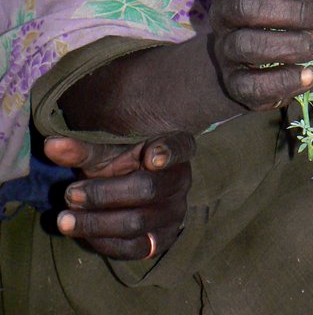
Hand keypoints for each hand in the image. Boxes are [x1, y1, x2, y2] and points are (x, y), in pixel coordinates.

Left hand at [44, 131, 194, 260]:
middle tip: (69, 194)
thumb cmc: (120, 163)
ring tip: (65, 218)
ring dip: (96, 222)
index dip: (168, 152)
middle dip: (103, 194)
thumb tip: (51, 145)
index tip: (150, 156)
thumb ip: (81, 150)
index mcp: (175, 147)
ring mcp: (175, 212)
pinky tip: (81, 233)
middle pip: (147, 189)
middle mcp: (181, 179)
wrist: (131, 189)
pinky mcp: (162, 240)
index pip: (180, 147)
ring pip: (137, 223)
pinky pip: (133, 248)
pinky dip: (103, 242)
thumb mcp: (104, 153)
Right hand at [208, 0, 312, 110]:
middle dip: (293, 11)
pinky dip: (284, 81)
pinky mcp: (234, 83)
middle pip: (247, 5)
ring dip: (290, 44)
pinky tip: (308, 76)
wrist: (245, 64)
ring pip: (248, 45)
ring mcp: (226, 50)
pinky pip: (253, 85)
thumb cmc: (275, 17)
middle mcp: (224, 14)